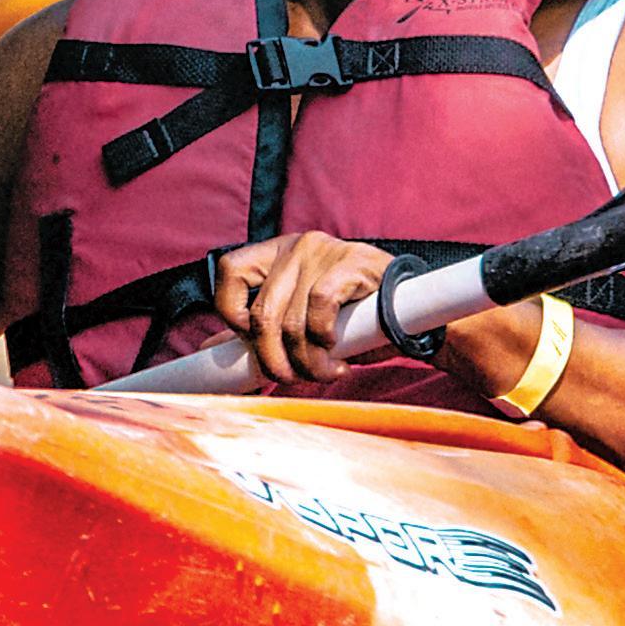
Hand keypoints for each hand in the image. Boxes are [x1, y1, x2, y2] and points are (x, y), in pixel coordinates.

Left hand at [210, 231, 398, 387]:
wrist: (414, 311)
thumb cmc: (352, 317)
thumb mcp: (299, 319)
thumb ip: (256, 329)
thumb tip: (209, 349)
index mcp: (275, 253)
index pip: (230, 272)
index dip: (231, 313)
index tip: (251, 342)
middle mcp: (296, 247)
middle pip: (262, 313)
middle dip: (274, 359)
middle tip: (294, 378)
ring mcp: (324, 251)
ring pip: (292, 321)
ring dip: (306, 362)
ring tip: (325, 373)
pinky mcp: (352, 263)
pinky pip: (320, 307)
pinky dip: (324, 340)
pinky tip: (339, 355)